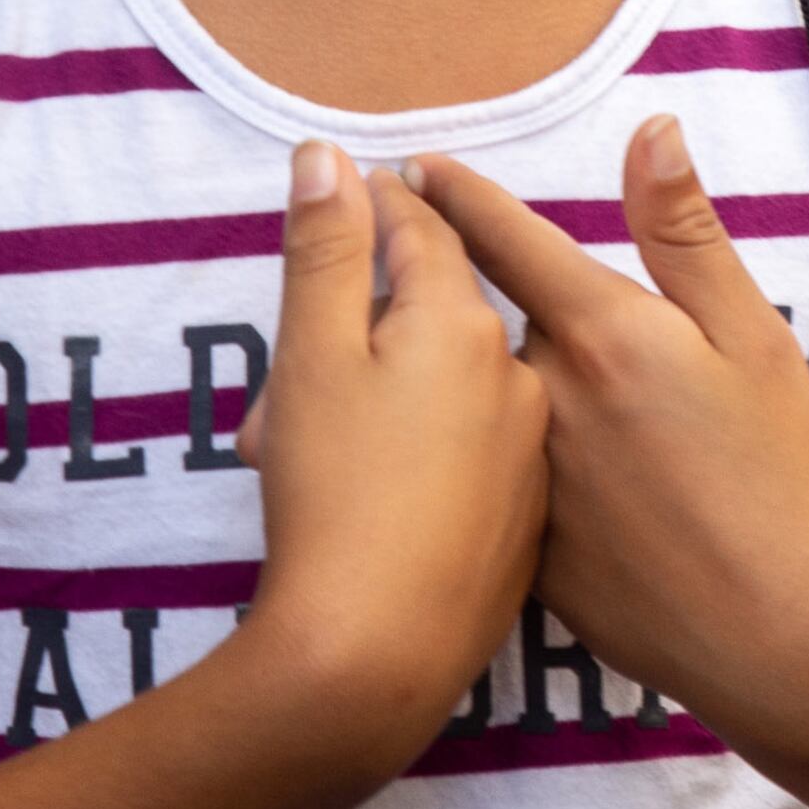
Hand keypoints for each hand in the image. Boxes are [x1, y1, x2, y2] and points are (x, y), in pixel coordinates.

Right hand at [235, 142, 548, 771]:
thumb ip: (322, 250)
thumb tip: (327, 156)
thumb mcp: (310, 357)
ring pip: (443, 396)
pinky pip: (465, 460)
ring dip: (375, 403)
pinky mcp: (524, 526)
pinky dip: (413, 460)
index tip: (354, 190)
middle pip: (429, 321)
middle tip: (279, 392)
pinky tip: (363, 502)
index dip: (381, 208)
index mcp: (465, 327)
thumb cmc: (334, 495)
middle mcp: (517, 380)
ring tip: (296, 457)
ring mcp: (529, 458)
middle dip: (353, 334)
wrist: (376, 653)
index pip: (424, 233)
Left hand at [412, 116, 808, 741]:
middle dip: (466, 304)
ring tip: (495, 399)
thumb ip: (687, 233)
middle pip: (483, 328)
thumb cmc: (776, 475)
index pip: (507, 243)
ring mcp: (524, 479)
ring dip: (472, 394)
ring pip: (483, 411)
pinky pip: (492, 488)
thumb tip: (651, 130)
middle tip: (466, 291)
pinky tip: (511, 492)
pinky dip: (488, 475)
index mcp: (602, 334)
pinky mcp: (522, 549)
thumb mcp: (752, 336)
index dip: (459, 199)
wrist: (770, 631)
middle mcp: (543, 398)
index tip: (414, 168)